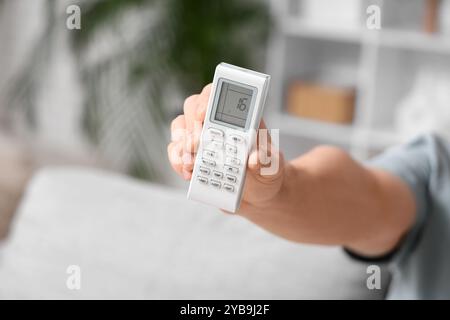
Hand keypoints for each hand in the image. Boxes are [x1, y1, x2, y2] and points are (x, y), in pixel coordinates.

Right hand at [167, 84, 285, 212]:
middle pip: (193, 107)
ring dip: (182, 144)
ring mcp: (200, 138)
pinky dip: (178, 160)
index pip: (218, 95)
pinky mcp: (191, 156)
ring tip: (192, 164)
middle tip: (197, 145)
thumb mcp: (273, 164)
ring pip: (180, 128)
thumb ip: (266, 159)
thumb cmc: (267, 171)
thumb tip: (253, 159)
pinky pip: (176, 151)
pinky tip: (188, 172)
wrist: (259, 193)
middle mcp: (216, 123)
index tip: (203, 114)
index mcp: (238, 117)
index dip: (207, 99)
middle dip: (192, 125)